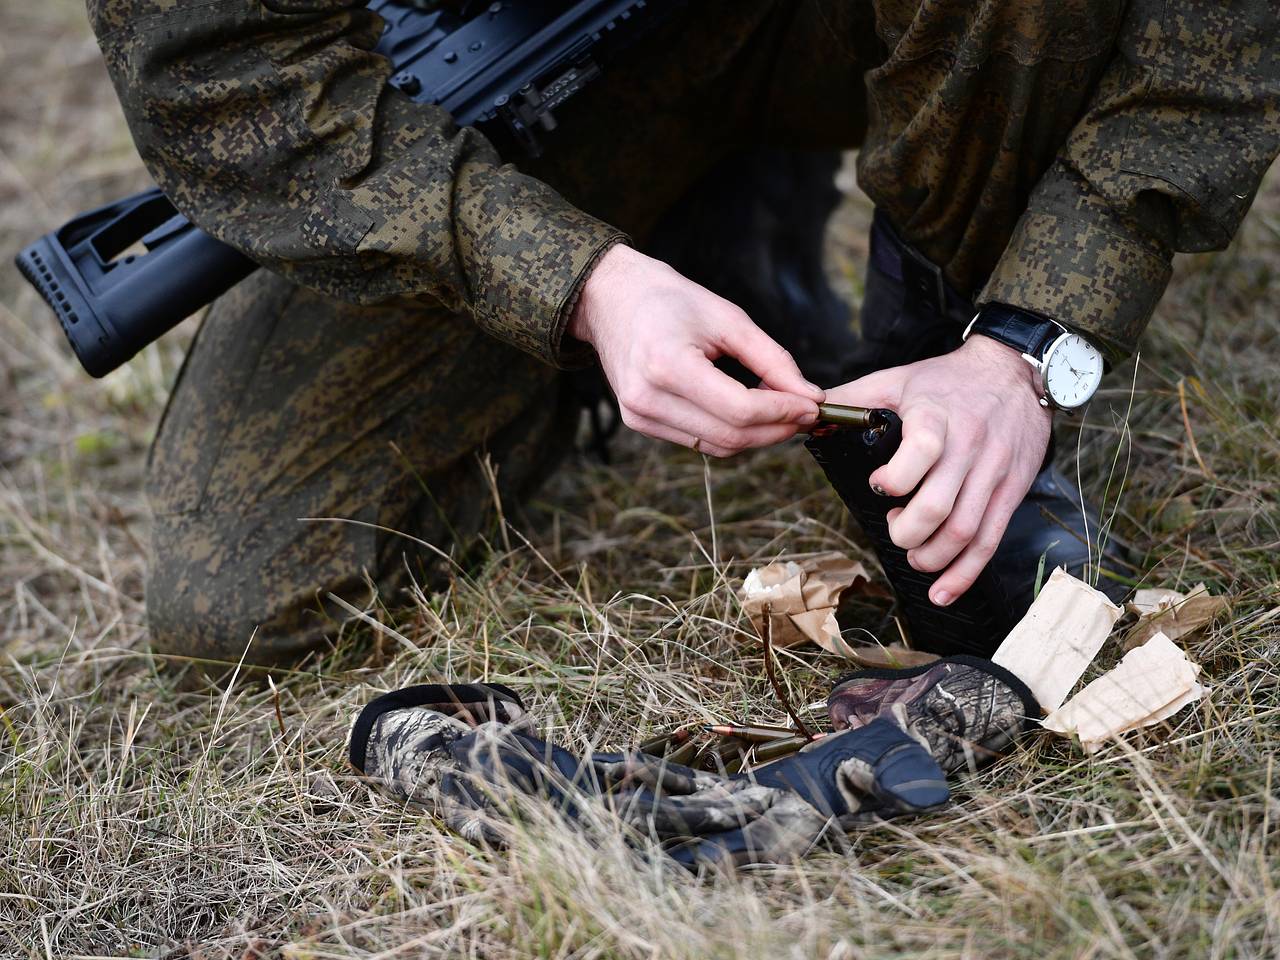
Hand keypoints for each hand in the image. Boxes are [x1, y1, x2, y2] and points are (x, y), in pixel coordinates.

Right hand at [568, 245, 823, 456]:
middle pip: (730, 437)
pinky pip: (698, 441)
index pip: (739, 410)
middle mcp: (647, 398)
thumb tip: (811, 398)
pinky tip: (745, 410)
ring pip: (716, 447)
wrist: (612, 298)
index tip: (814, 405)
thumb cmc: (672, 300)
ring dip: (757, 435)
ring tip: (779, 408)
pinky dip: (730, 432)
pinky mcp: (638, 423)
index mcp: (667, 365)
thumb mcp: (729, 319)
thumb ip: (773, 360)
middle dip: (776, 429)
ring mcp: (638, 416)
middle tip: (806, 411)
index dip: (783, 412)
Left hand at [825, 337, 1051, 604]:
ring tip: (913, 555)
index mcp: (936, 416)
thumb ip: (851, 397)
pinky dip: (965, 574)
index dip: (894, 479)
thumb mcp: (897, 378)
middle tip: (894, 529)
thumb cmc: (947, 381)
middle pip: (938, 507)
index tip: (878, 486)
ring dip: (931, 557)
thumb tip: (803, 414)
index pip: (922, 450)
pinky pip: (989, 541)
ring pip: (964, 532)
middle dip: (907, 533)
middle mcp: (968, 446)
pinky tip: (942, 591)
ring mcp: (992, 472)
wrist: (1013, 373)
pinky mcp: (1011, 491)